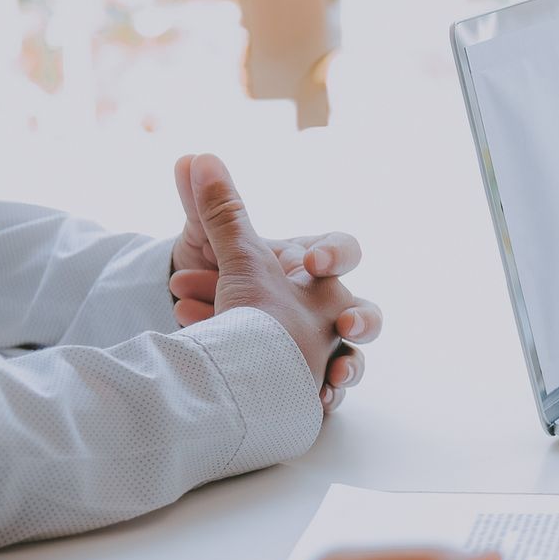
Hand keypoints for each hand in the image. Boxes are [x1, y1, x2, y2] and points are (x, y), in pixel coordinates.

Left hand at [167, 153, 381, 412]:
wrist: (207, 332)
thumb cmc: (221, 284)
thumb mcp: (214, 248)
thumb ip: (211, 207)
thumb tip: (191, 157)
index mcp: (312, 268)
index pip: (343, 250)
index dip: (336, 254)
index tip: (310, 263)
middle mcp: (326, 308)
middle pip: (367, 313)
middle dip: (363, 319)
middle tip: (346, 325)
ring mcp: (324, 348)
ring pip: (356, 360)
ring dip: (351, 368)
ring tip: (334, 379)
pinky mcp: (311, 384)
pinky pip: (330, 395)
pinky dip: (325, 398)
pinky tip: (316, 402)